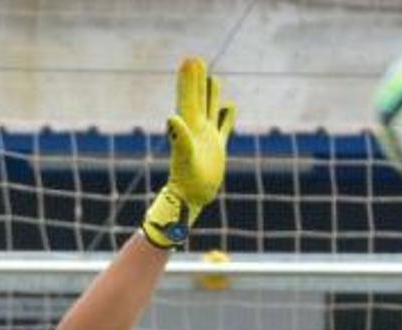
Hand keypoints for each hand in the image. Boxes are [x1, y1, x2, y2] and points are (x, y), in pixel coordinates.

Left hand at [142, 56, 236, 248]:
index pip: (188, 97)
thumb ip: (179, 137)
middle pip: (197, 99)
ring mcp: (208, 137)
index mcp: (188, 126)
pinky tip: (229, 106)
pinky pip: (223, 126)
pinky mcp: (218, 148)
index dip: (189, 79)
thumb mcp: (184, 156)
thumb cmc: (186, 180)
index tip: (190, 59)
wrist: (192, 198)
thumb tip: (172, 118)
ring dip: (211, 94)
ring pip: (210, 109)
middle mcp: (197, 129)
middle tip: (195, 59)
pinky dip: (226, 115)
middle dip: (197, 80)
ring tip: (212, 78)